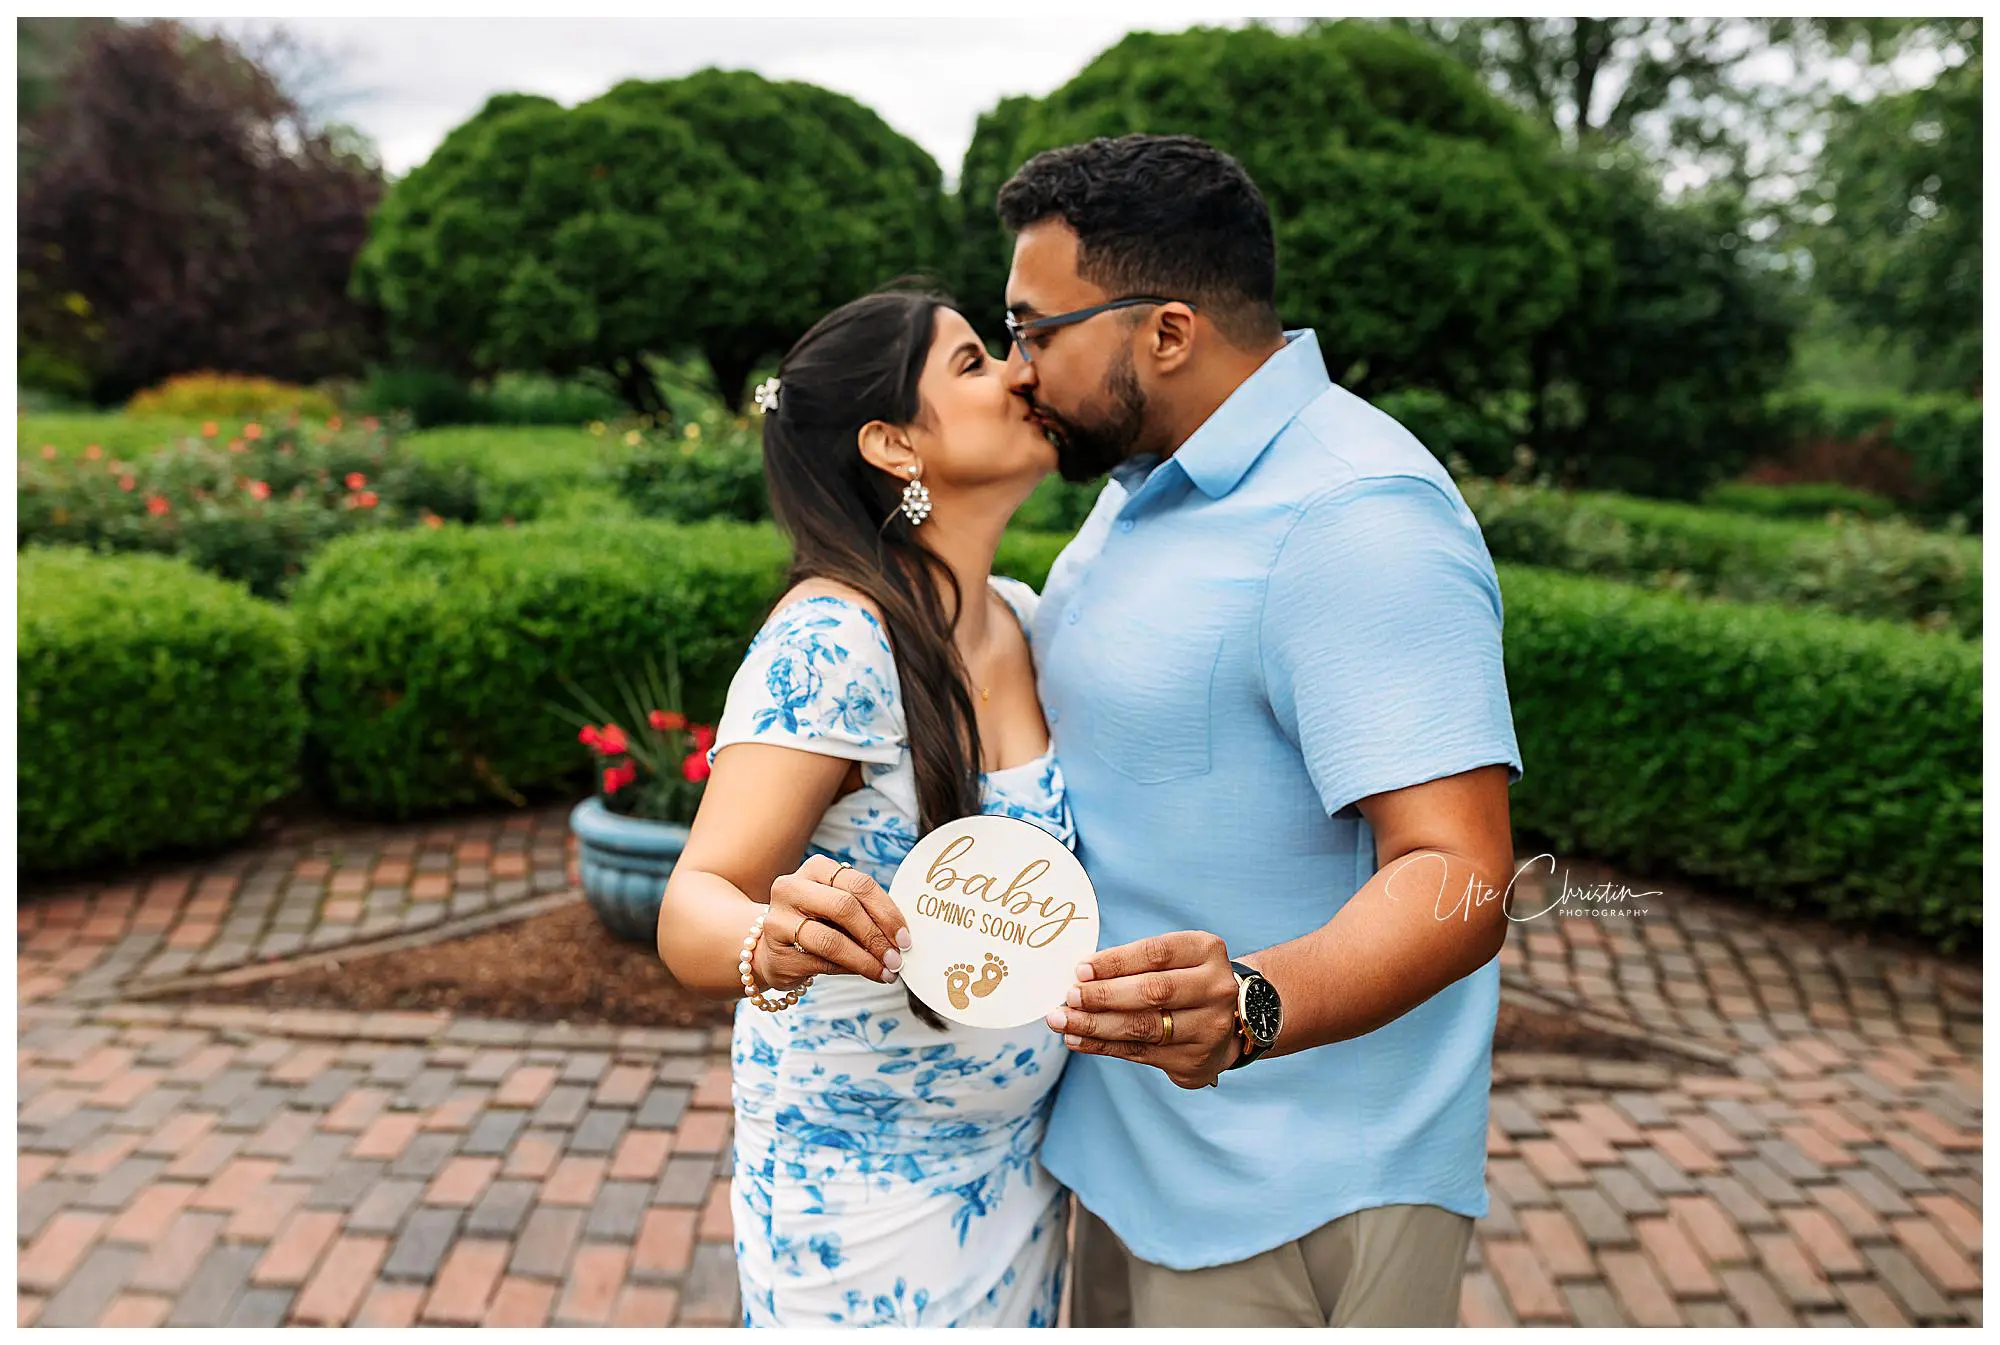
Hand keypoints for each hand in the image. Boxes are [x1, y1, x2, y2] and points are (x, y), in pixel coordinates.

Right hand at [754, 855, 911, 990]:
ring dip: (866, 959)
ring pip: (832, 940)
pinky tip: (866, 973)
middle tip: (896, 958)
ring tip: (886, 971)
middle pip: (846, 907)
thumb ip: (865, 913)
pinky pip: (822, 962)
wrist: (771, 948)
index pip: (860, 884)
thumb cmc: (817, 924)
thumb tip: (902, 938)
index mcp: (816, 869)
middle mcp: (793, 887)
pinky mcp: (776, 951)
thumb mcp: (838, 908)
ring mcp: (779, 918)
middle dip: (877, 936)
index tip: (905, 937)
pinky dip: (850, 969)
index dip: (887, 912)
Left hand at [1044, 931, 1242, 1089]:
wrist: (1229, 1022)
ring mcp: (1209, 1027)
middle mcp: (1215, 989)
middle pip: (1152, 992)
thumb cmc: (1185, 980)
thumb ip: (1135, 964)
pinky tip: (1077, 1039)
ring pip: (1143, 1027)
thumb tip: (1080, 976)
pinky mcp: (1195, 1060)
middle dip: (1103, 996)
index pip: (1155, 954)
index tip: (1080, 970)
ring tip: (1062, 1021)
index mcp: (1207, 951)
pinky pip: (1139, 1052)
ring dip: (1095, 1025)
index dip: (1115, 962)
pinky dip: (1103, 1046)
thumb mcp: (1174, 959)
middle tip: (1068, 997)